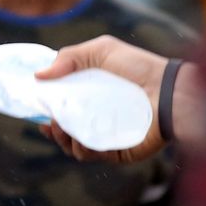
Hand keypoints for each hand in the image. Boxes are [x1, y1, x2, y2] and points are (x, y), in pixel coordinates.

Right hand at [34, 36, 171, 164]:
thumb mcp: (101, 51)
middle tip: (48, 121)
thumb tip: (38, 75)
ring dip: (62, 139)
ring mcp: (107, 136)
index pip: (62, 107)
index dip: (45, 109)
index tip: (36, 108)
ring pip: (74, 146)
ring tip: (61, 128)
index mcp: (92, 96)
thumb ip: (69, 57)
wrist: (169, 91)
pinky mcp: (117, 151)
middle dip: (51, 129)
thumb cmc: (138, 68)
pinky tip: (79, 139)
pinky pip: (92, 155)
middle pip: (64, 130)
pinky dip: (81, 149)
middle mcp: (98, 117)